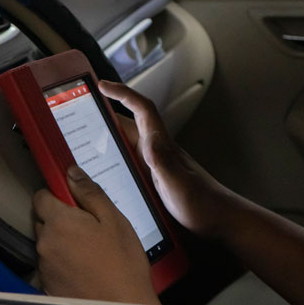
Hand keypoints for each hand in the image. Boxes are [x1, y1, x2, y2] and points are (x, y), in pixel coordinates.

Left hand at [33, 165, 159, 304]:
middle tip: (88, 228)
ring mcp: (43, 265)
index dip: (56, 195)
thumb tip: (71, 172)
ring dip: (61, 242)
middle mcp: (44, 242)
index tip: (73, 201)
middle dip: (60, 219)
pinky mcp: (46, 284)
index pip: (40, 196)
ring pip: (47, 243)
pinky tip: (84, 269)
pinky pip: (50, 264)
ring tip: (89, 252)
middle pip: (43, 220)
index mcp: (59, 222)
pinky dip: (62, 263)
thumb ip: (89, 193)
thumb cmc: (122, 263)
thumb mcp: (113, 219)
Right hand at [98, 80, 237, 238]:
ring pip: (129, 141)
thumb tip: (149, 140)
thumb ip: (163, 163)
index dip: (122, 93)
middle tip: (84, 111)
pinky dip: (116, 156)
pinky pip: (131, 159)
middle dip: (107, 113)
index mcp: (161, 146)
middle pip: (129, 123)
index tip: (103, 85)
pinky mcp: (155, 177)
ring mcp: (156, 163)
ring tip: (87, 137)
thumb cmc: (203, 203)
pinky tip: (107, 166)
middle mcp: (158, 150)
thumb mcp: (179, 184)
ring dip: (109, 135)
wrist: (219, 219)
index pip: (142, 109)